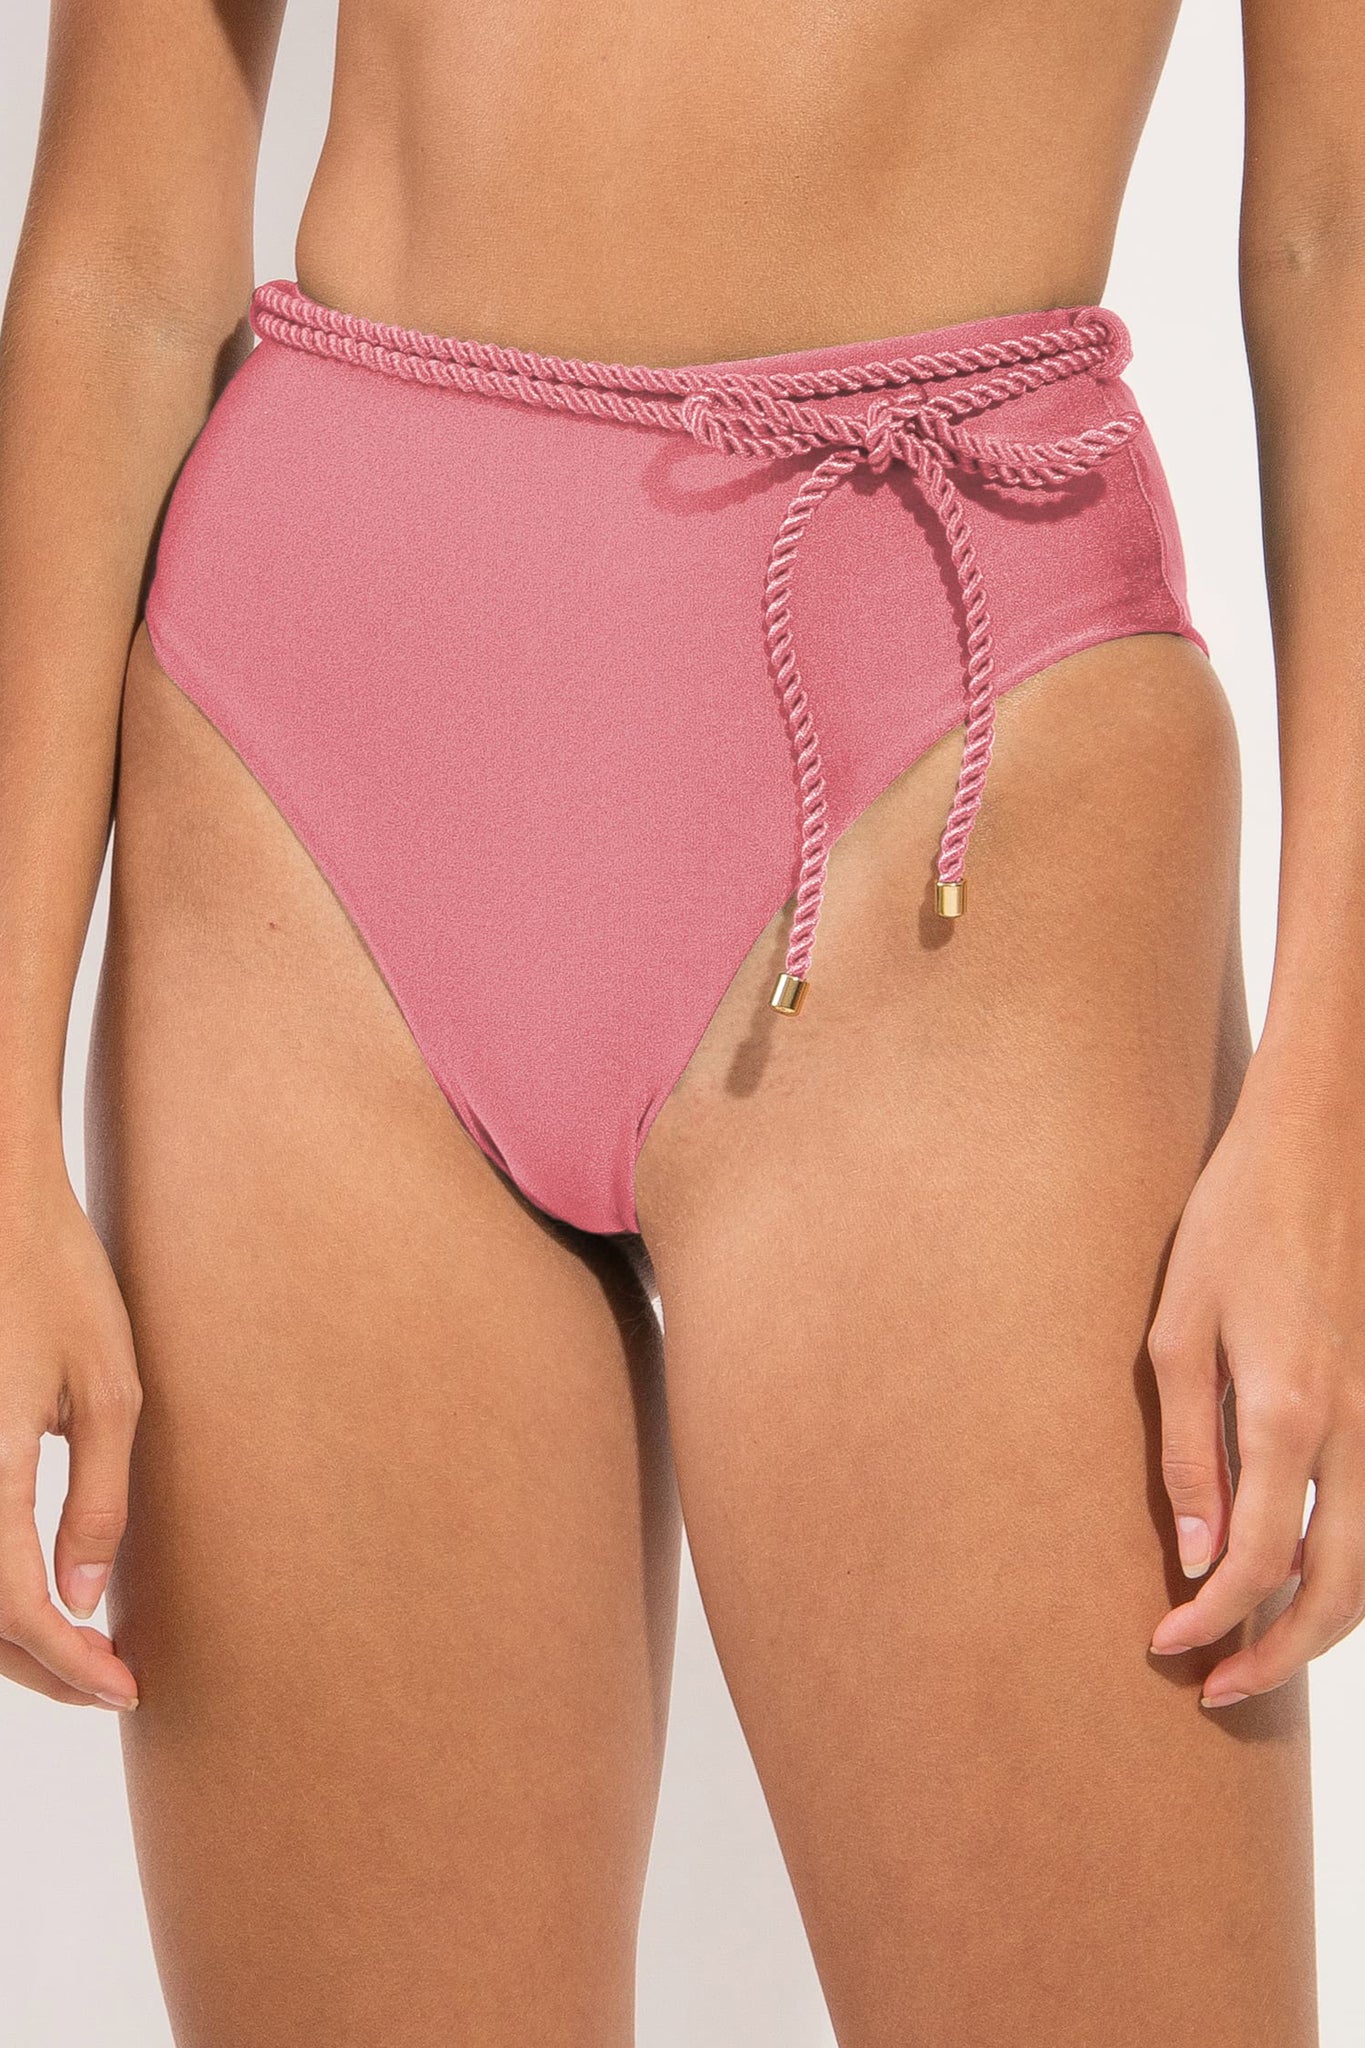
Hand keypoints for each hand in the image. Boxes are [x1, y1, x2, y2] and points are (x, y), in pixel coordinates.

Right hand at [0, 1162, 140, 1708]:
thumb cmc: (58, 1281)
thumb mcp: (109, 1388)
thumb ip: (98, 1499)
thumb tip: (84, 1597)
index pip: (14, 1606)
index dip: (67, 1662)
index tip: (124, 1686)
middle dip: (37, 1666)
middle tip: (109, 1681)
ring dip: (5, 1637)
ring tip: (78, 1652)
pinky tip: (35, 1591)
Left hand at [1146, 1059, 1364, 1706]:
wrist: (1314, 1149)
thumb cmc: (1230, 1227)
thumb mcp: (1176, 1332)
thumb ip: (1190, 1450)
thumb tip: (1196, 1557)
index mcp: (1289, 1413)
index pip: (1255, 1563)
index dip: (1211, 1622)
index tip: (1163, 1647)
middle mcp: (1351, 1428)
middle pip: (1336, 1588)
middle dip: (1278, 1653)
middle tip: (1217, 1689)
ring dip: (1320, 1621)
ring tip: (1255, 1649)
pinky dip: (1346, 1567)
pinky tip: (1296, 1574)